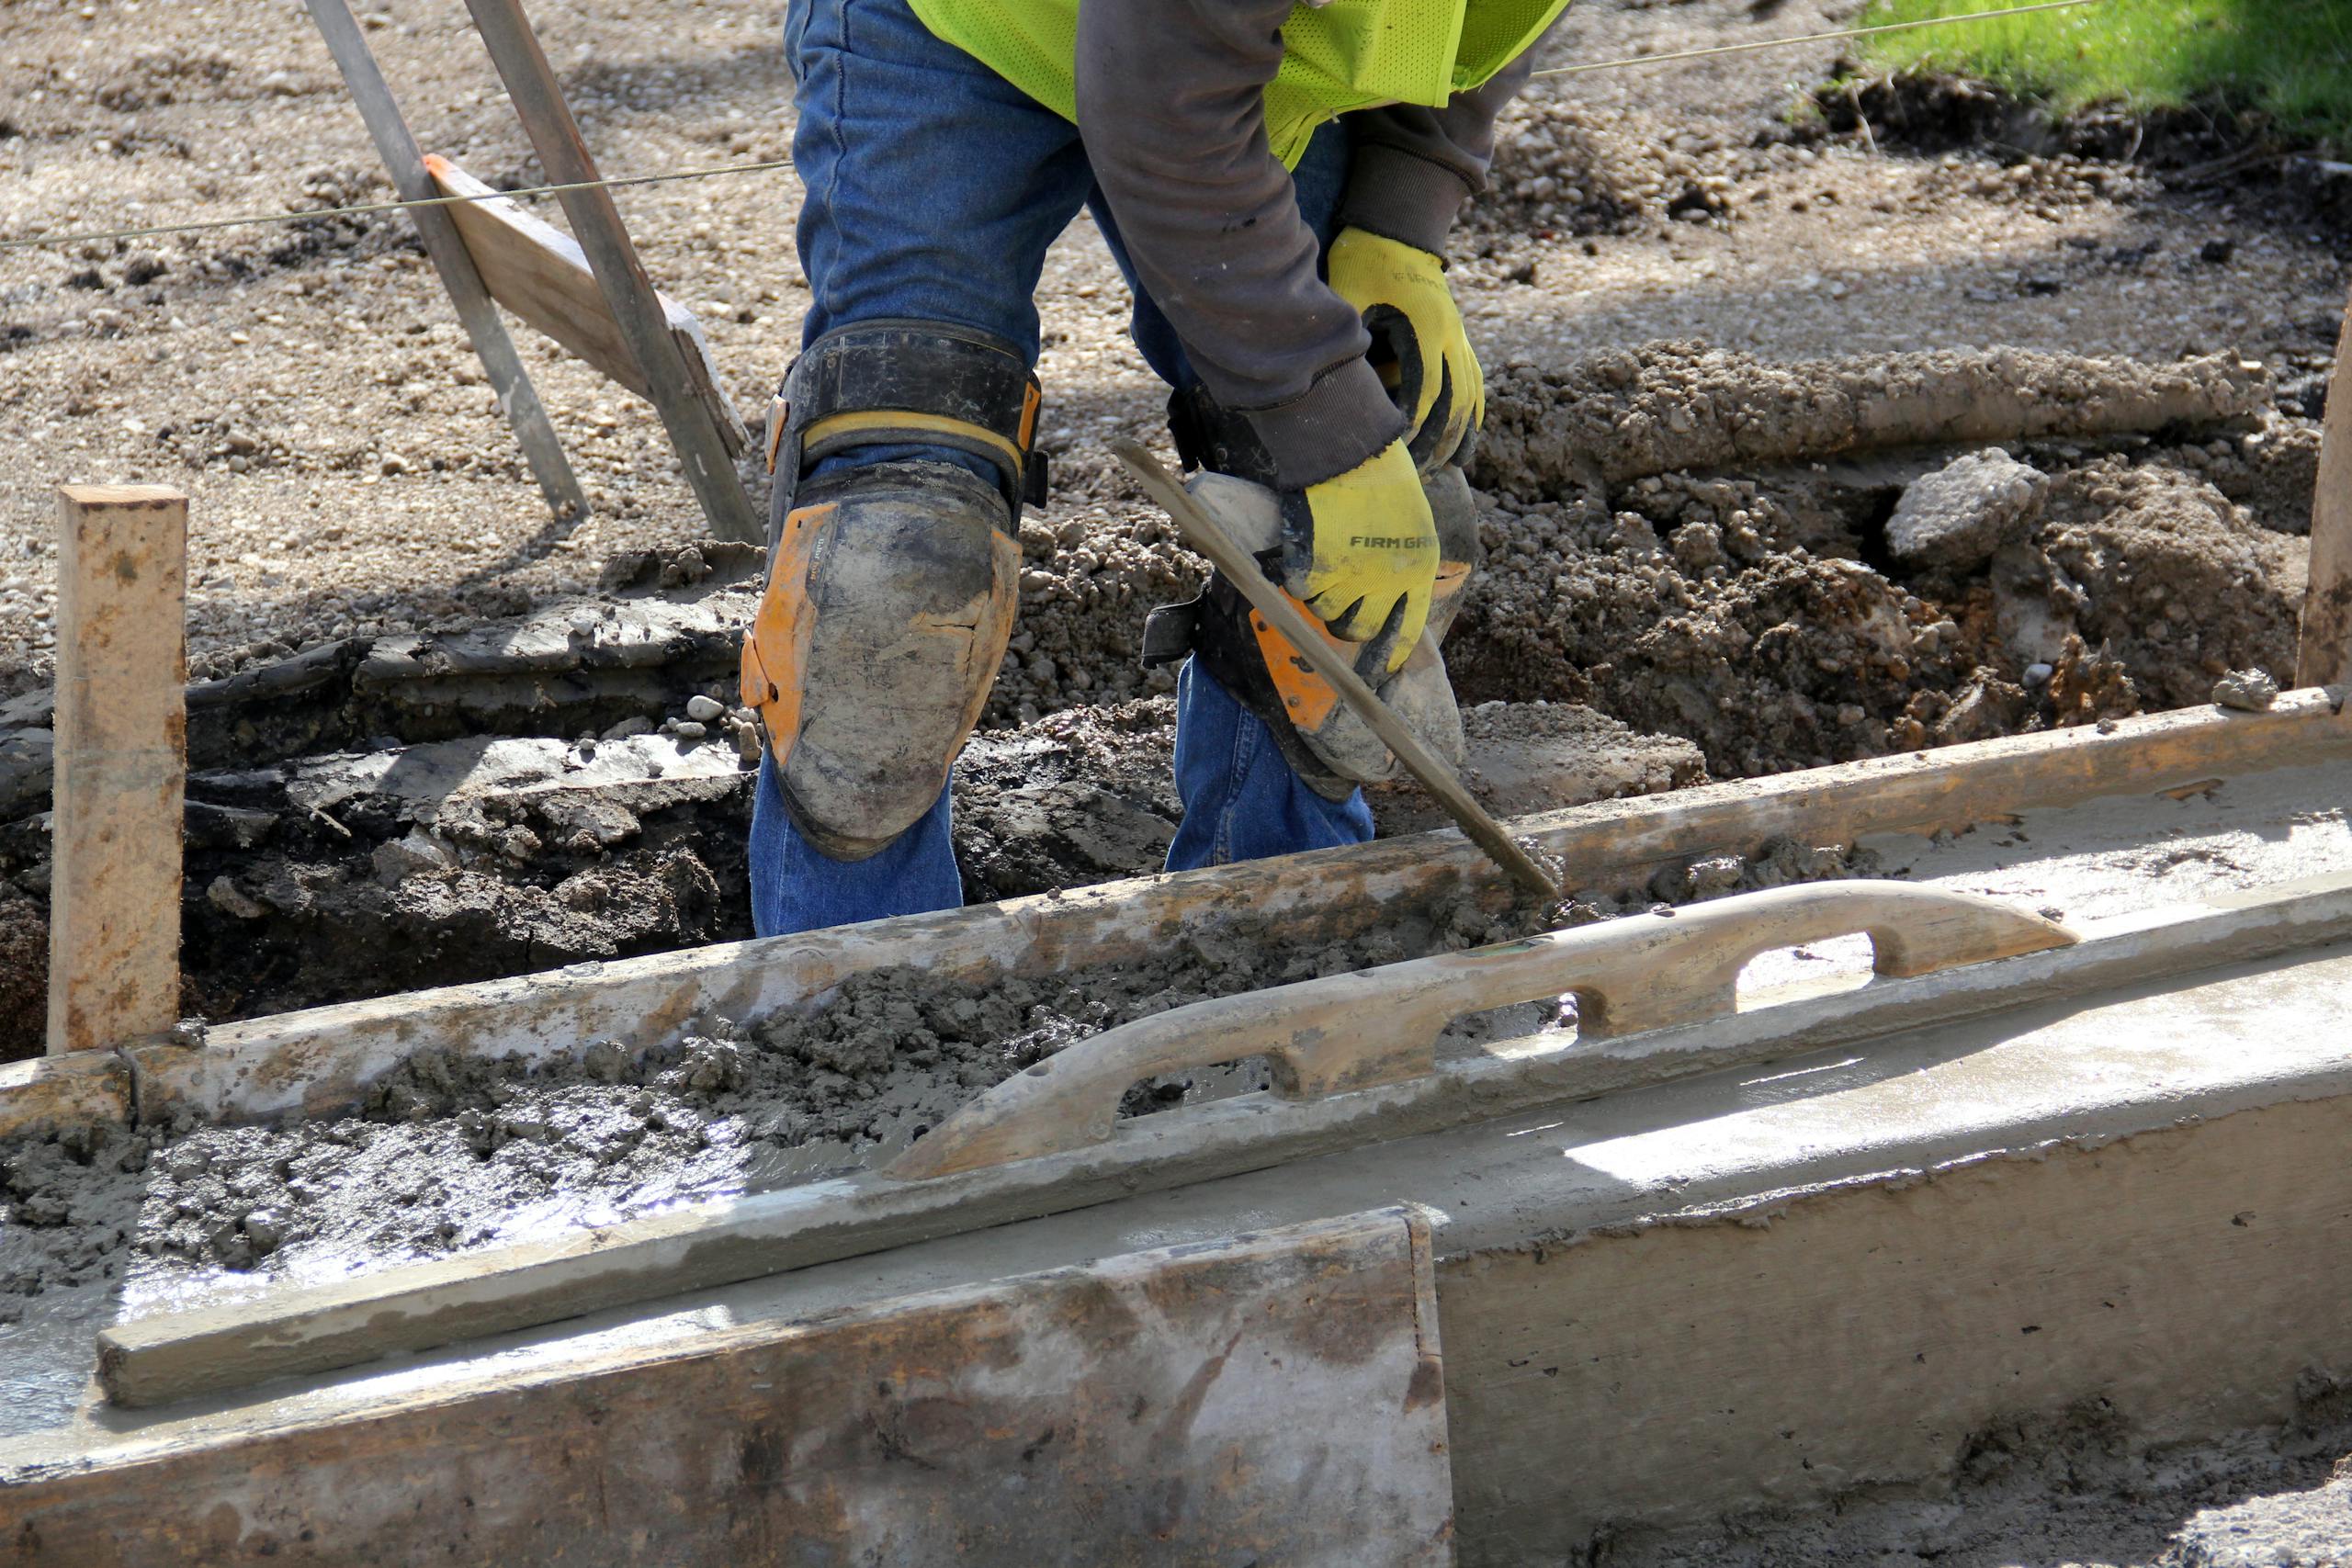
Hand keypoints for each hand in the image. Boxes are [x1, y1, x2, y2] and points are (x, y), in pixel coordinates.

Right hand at [1280, 437, 1438, 674]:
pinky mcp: (1315, 566)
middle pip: (1359, 630)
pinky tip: (1306, 545)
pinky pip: (1300, 588)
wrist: (1350, 448)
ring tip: (1322, 558)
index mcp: (1417, 572)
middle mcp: (1385, 582)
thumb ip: (1400, 565)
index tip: (1381, 666)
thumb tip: (1383, 598)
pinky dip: (1298, 572)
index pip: (1407, 630)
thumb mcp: (1412, 525)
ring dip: (1320, 593)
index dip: (1391, 650)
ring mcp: (1349, 577)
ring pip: (1324, 611)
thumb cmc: (1383, 478)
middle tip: (1337, 599)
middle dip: (1346, 620)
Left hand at [1325, 227, 1484, 472]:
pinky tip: (1466, 440)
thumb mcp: (1347, 292)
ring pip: (1472, 397)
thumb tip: (1317, 371)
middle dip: (1438, 443)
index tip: (1396, 453)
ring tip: (1446, 470)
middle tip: (1417, 474)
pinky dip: (1473, 414)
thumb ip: (1342, 333)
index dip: (1413, 427)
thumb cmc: (1367, 259)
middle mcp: (1451, 335)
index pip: (1426, 393)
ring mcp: (1460, 335)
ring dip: (1460, 435)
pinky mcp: (1459, 336)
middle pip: (1455, 404)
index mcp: (1426, 328)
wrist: (1399, 226)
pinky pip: (1476, 383)